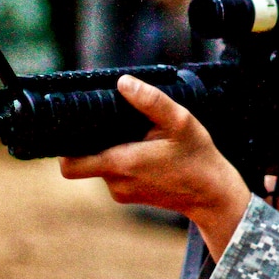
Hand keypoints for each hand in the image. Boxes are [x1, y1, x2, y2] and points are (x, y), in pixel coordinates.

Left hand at [59, 74, 250, 259]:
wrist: (213, 195)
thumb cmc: (198, 158)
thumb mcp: (180, 121)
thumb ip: (150, 100)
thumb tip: (123, 83)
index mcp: (120, 164)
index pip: (70, 164)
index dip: (66, 146)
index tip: (76, 126)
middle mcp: (116, 183)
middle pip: (84, 160)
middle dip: (93, 141)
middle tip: (113, 122)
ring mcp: (122, 193)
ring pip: (100, 165)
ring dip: (111, 149)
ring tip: (137, 135)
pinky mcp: (131, 196)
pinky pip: (115, 174)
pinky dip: (122, 160)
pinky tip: (145, 149)